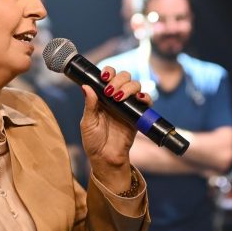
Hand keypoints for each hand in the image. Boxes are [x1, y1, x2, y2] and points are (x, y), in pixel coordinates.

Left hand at [79, 66, 151, 190]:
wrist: (106, 158)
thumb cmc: (93, 141)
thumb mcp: (87, 123)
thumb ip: (89, 105)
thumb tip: (86, 86)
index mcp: (102, 96)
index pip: (108, 76)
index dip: (108, 72)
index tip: (104, 77)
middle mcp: (116, 97)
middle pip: (124, 77)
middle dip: (119, 80)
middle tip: (111, 91)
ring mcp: (128, 105)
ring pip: (135, 85)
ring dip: (129, 87)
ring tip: (119, 98)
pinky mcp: (138, 115)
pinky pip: (146, 102)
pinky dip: (145, 97)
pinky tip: (139, 99)